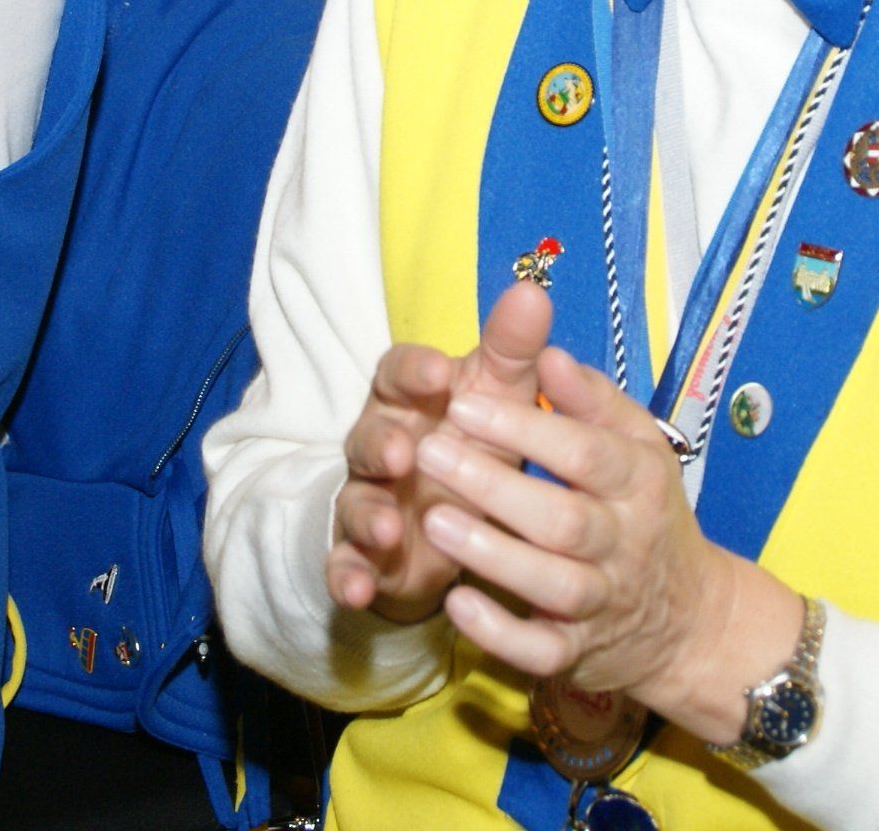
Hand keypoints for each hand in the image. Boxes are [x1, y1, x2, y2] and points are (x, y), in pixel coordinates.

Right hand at [328, 281, 552, 623]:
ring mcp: (367, 499)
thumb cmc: (476, 439)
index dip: (413, 372)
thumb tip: (534, 290)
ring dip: (368, 514)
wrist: (450, 516)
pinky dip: (347, 575)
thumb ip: (511, 349)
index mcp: (409, 399)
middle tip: (405, 453)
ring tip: (388, 529)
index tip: (437, 373)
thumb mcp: (499, 396)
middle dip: (382, 444)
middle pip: (368, 436)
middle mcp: (380, 444)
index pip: (397, 373)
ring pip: (357, 500)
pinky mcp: (361, 553)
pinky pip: (345, 562)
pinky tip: (357, 588)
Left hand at [416, 347, 804, 741]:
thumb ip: (592, 399)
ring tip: (432, 520)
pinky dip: (499, 633)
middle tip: (428, 451)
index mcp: (639, 482)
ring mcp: (602, 604)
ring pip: (551, 584)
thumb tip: (549, 353)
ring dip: (492, 555)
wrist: (688, 619)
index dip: (525, 428)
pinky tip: (455, 603)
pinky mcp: (577, 654)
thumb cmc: (645, 511)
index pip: (585, 452)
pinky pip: (540, 653)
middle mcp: (624, 543)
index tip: (462, 402)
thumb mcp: (636, 446)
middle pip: (563, 519)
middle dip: (494, 485)